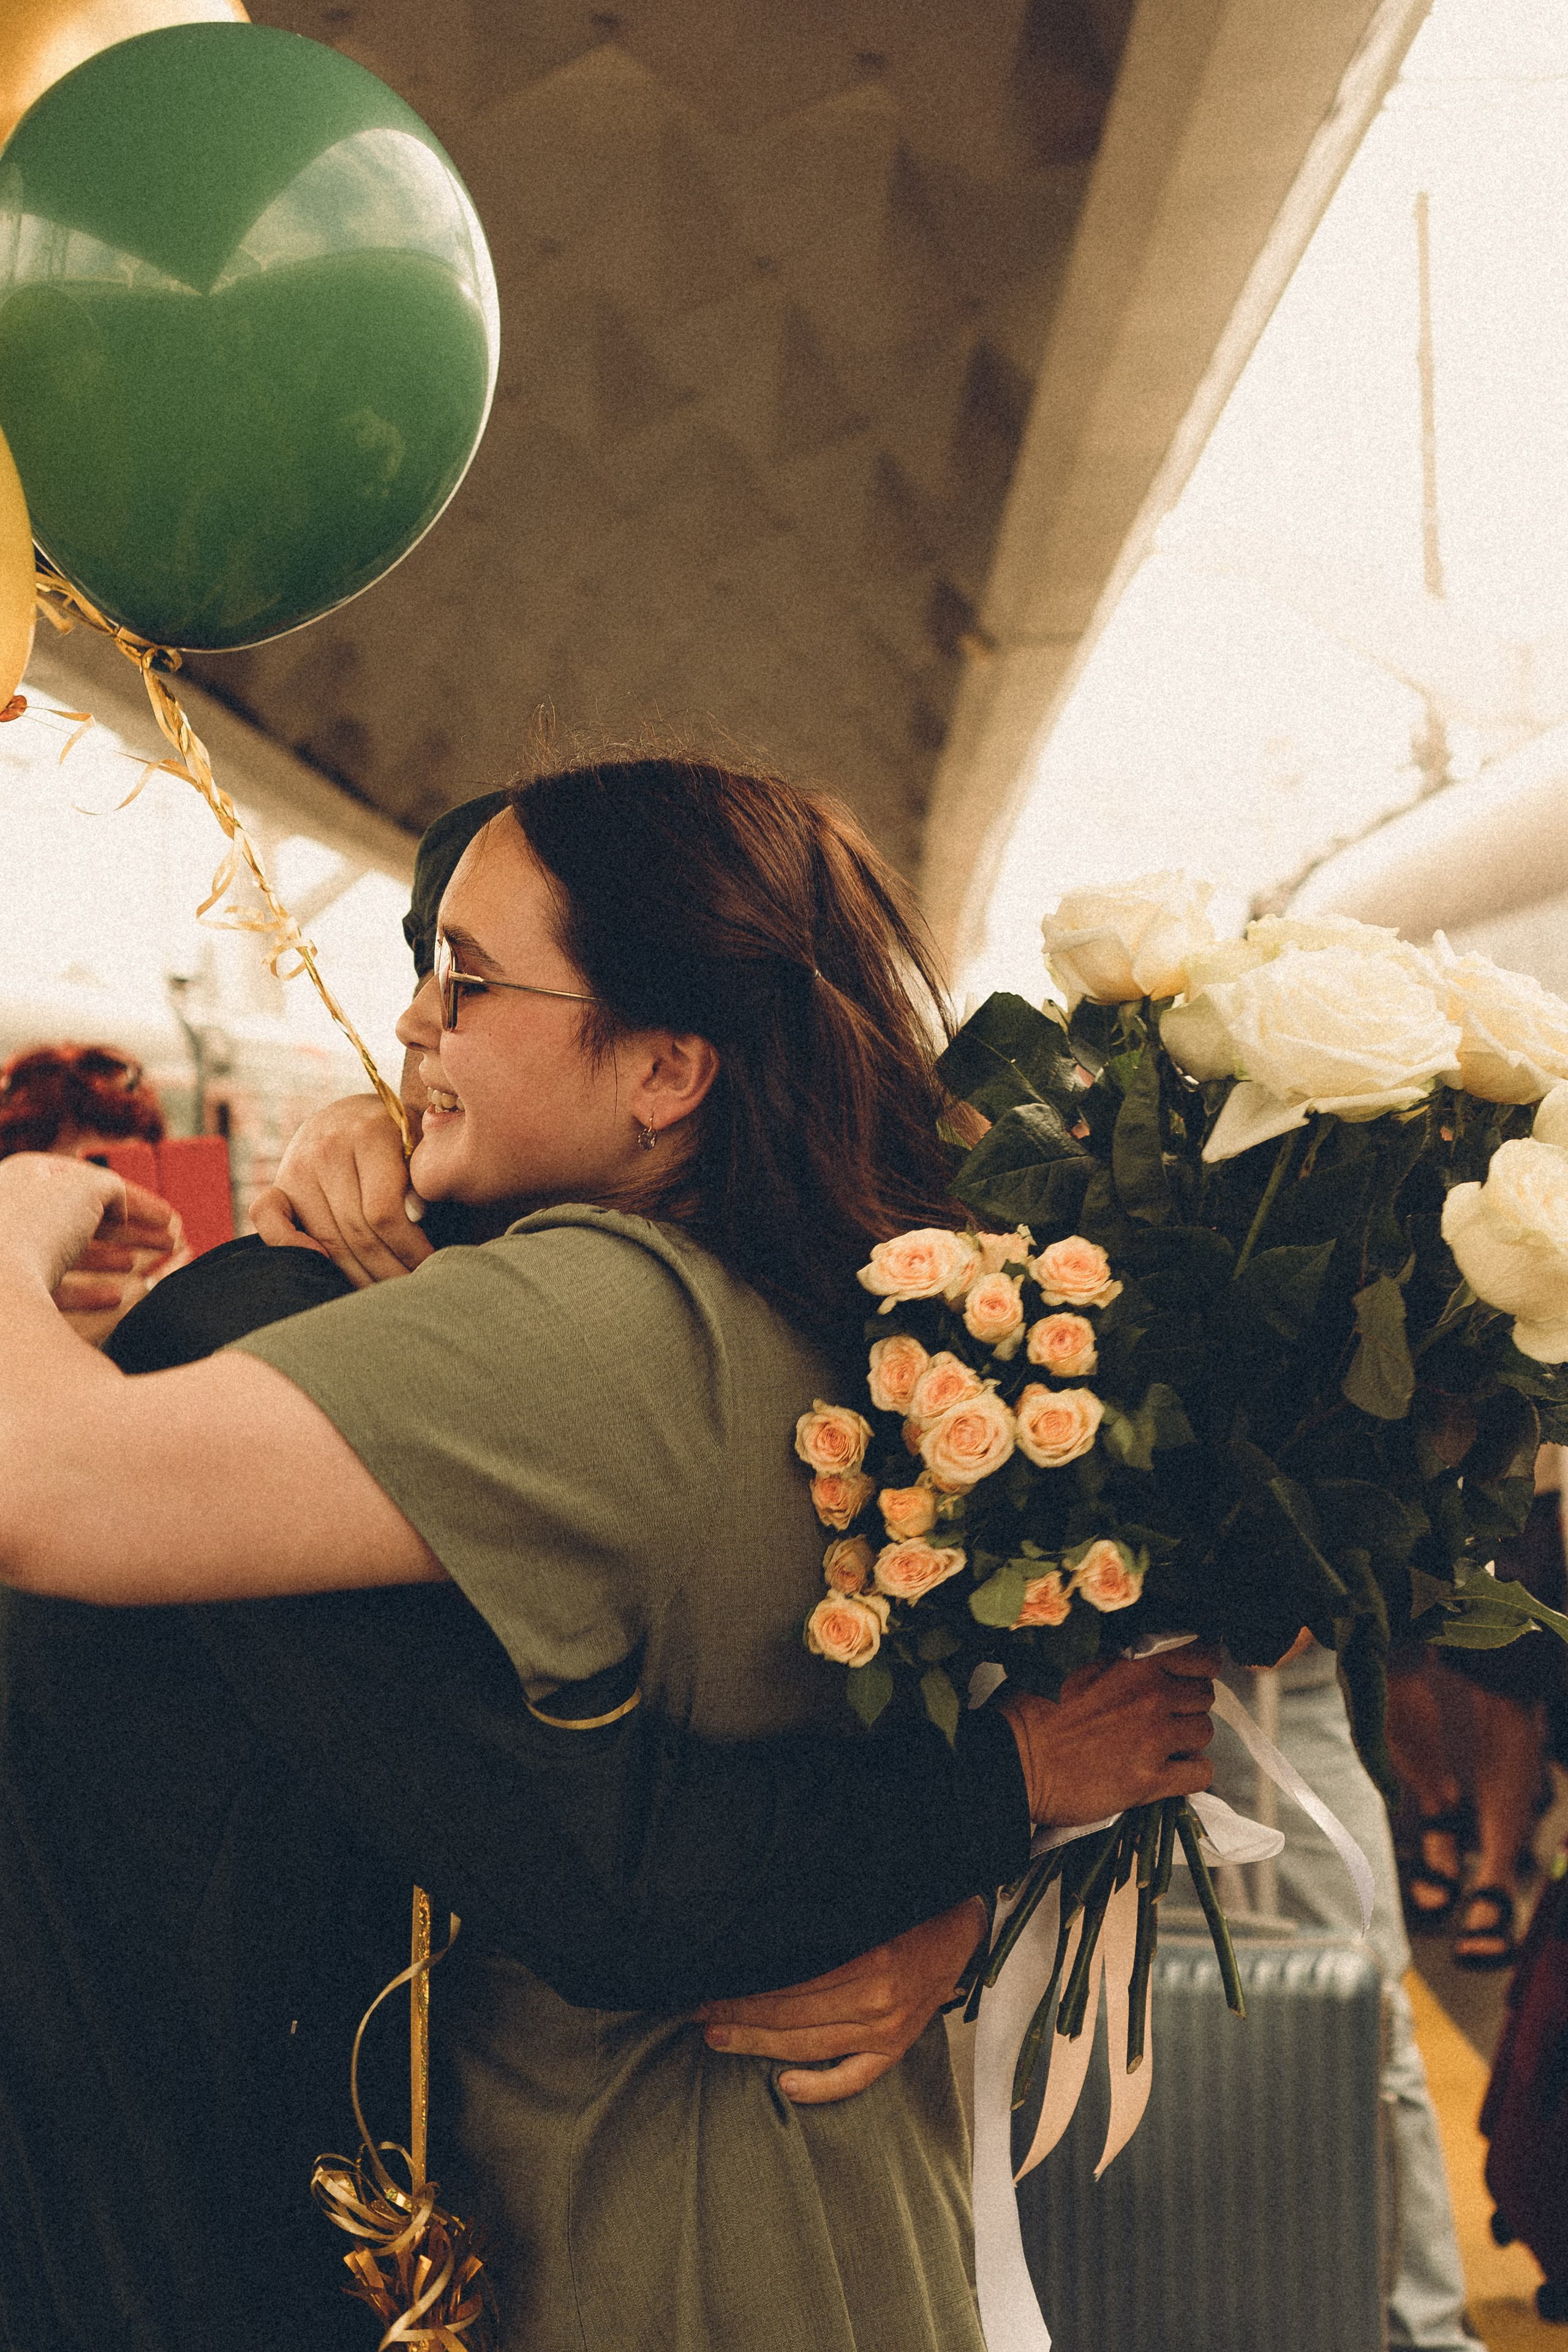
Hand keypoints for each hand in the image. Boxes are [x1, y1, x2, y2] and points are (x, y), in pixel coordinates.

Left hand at [0, 1153, 176, 1296]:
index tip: (170, 1218)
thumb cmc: (33, 1228)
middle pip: (83, 1216)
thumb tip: (120, 1204)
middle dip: (129, 1228)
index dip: (137, 1199)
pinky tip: (115, 1296)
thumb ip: (114, 1188)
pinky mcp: (11, 1290)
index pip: (92, 1182)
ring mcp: (9, 1251)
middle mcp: (12, 1209)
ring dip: (109, 1257)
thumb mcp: (88, 1190)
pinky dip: (88, 1291)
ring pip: (69, 1251)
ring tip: (139, 1265)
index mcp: (28, 1175)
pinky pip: (55, 1288)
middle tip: (167, 1242)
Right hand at [250, 1095, 430, 1286]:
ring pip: (326, 1241)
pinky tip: (321, 1267)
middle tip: (410, 1292)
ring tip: (384, 1294)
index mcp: (370, 1133)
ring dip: (357, 1276)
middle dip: (388, 1271)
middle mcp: (327, 1147)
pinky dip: (288, 1247)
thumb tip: (416, 1215)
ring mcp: (296, 1165)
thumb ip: (425, 1178)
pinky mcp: (277, 1183)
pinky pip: (267, 1220)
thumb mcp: (425, 1146)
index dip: (411, 1250)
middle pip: (357, 1232)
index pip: (385, 1213)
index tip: (431, 1269)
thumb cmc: (404, 1139)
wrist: (360, 1115)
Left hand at [695, 1896, 986, 2104]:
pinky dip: (819, 2087)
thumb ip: (824, 1925)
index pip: (790, 1990)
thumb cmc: (911, 1909)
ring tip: (722, 2039)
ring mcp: (887, 2033)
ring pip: (811, 2048)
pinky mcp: (897, 2048)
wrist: (964, 1929)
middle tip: (701, 2018)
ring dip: (760, 2044)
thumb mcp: (867, 1908)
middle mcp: (876, 2005)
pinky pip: (854, 2078)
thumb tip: (765, 1930)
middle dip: (741, 2020)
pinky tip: (785, 2086)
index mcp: (869, 1966)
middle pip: (792, 2021)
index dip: (745, 1995)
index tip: (708, 1992)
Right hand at [1000, 1646, 1219, 1826]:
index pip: (1201, 1656)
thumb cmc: (1029, 1709)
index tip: (1188, 1676)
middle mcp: (1151, 1696)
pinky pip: (1200, 1774)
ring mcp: (1154, 1739)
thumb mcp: (1072, 1663)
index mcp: (1133, 1663)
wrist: (1011, 1761)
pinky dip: (1190, 1772)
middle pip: (1204, 1696)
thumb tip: (1141, 1660)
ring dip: (1187, 1737)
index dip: (1199, 1667)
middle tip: (1163, 1714)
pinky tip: (1169, 1772)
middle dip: (1187, 1703)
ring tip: (1160, 1744)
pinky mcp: (1150, 1781)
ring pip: (1203, 1733)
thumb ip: (1116, 1660)